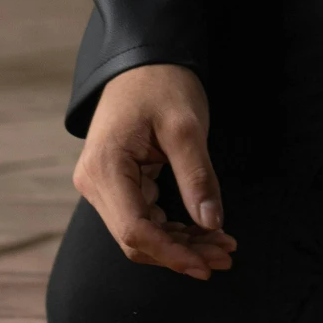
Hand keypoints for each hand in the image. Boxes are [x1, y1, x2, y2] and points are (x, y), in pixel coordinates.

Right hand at [73, 64, 235, 279]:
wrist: (141, 58)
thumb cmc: (162, 84)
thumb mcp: (186, 126)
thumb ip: (197, 176)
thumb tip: (212, 224)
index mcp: (105, 169)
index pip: (135, 230)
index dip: (172, 253)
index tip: (208, 264)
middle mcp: (95, 183)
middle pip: (137, 238)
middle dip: (182, 252)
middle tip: (227, 255)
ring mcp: (103, 185)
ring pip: (142, 232)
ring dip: (181, 244)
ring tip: (222, 247)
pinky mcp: (116, 184)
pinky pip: (143, 217)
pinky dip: (172, 228)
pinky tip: (203, 232)